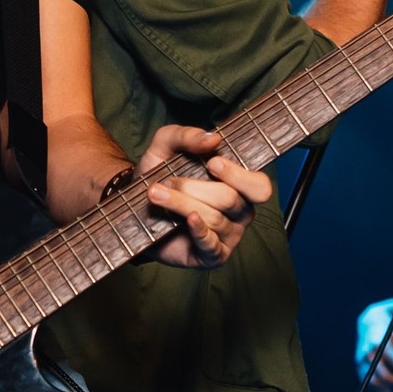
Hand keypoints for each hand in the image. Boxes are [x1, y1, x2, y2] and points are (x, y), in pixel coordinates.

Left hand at [134, 125, 270, 269]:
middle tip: (170, 181)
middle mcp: (240, 211)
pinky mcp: (213, 255)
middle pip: (230, 199)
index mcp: (239, 185)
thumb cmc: (159, 176)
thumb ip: (187, 136)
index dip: (239, 175)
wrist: (134, 208)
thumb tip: (213, 139)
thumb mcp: (165, 147)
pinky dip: (199, 230)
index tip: (212, 163)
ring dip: (180, 203)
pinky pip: (212, 245)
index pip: (259, 185)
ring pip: (214, 218)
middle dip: (194, 189)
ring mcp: (228, 235)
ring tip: (155, 194)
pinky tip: (188, 219)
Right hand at [355, 297, 392, 391]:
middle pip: (384, 374)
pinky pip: (366, 381)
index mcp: (383, 342)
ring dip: (384, 388)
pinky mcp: (358, 364)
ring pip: (373, 380)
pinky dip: (376, 388)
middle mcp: (370, 351)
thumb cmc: (390, 334)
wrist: (371, 323)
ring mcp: (361, 358)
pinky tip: (385, 391)